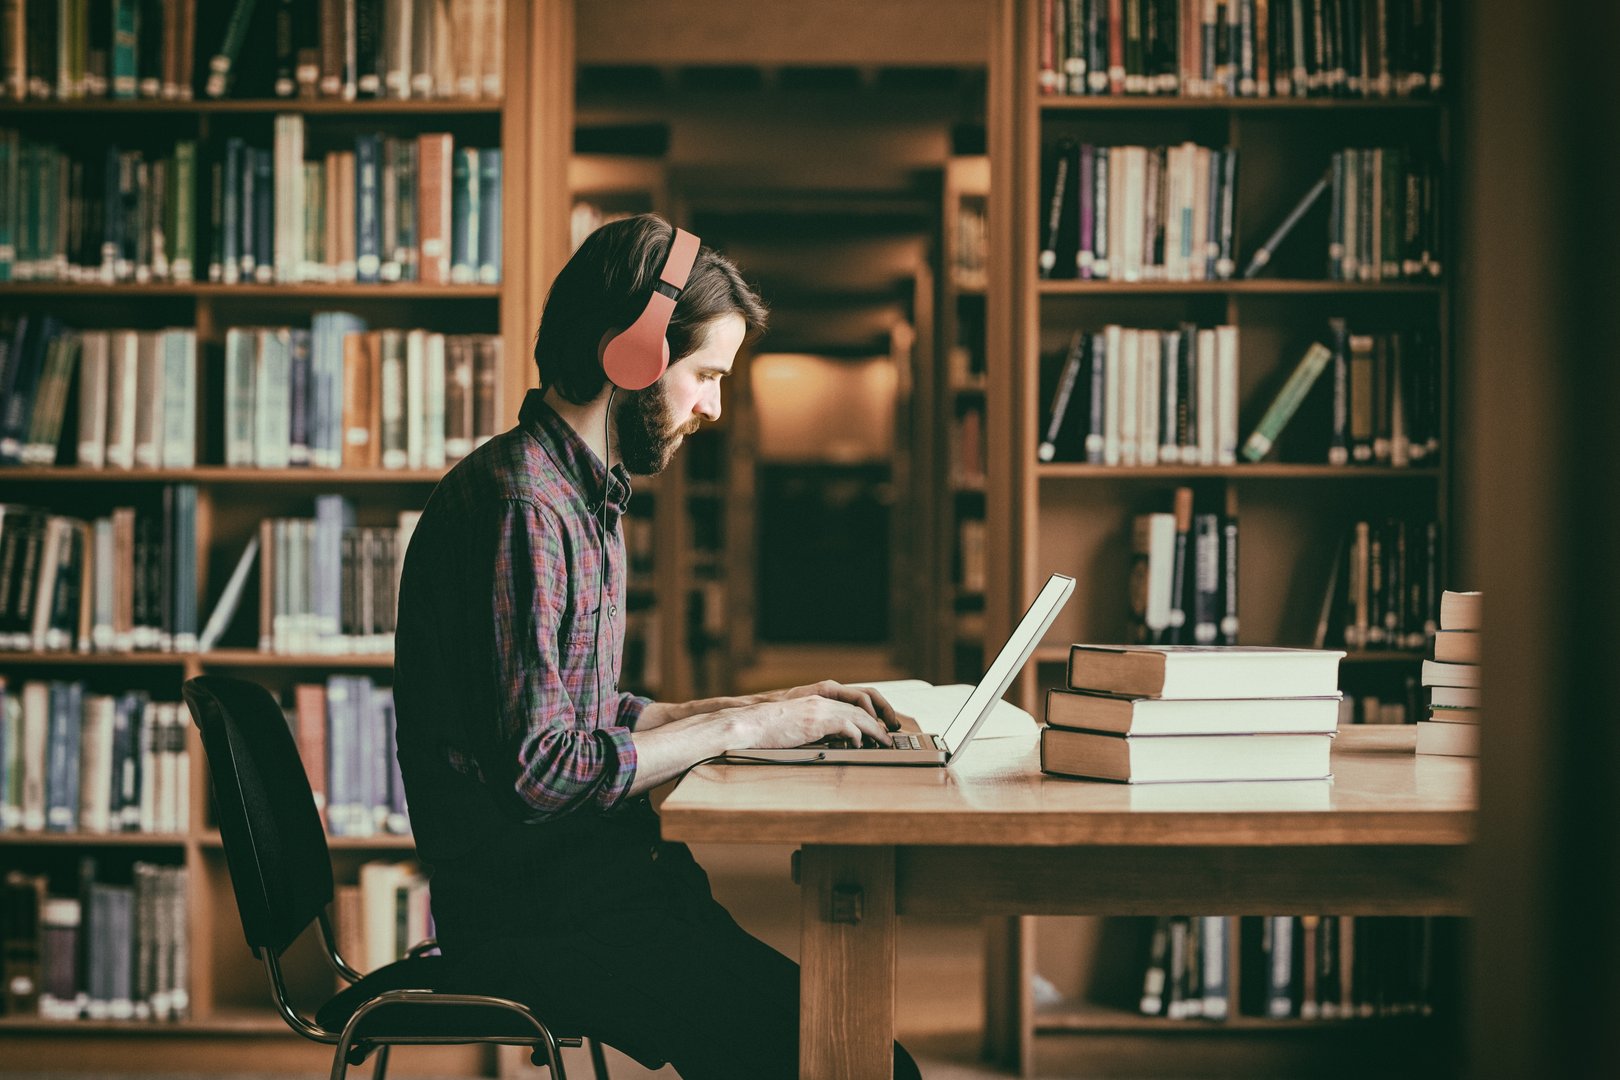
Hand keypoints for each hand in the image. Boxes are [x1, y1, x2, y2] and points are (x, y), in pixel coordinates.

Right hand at [758, 680, 903, 732]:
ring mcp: (819, 708)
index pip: (852, 701)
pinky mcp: (816, 719)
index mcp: (817, 700)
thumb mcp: (795, 726)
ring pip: (858, 714)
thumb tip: (831, 742)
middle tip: (890, 734)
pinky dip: (857, 735)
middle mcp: (821, 700)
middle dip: (879, 719)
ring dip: (874, 729)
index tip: (879, 727)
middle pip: (861, 704)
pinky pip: (847, 725)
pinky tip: (860, 745)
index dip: (870, 713)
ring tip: (884, 741)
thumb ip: (814, 729)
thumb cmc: (766, 730)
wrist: (748, 724)